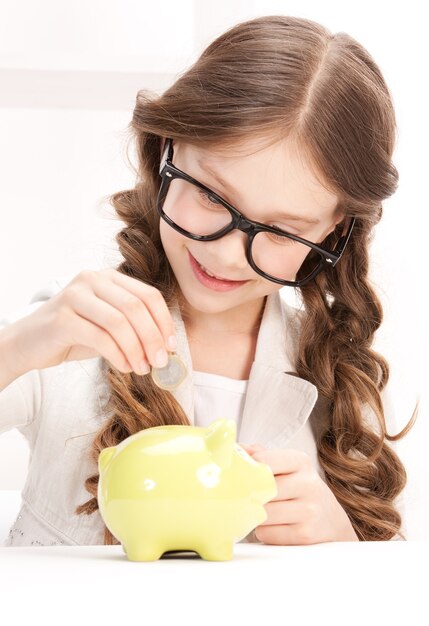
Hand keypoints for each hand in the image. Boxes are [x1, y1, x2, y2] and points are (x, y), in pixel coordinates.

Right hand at [2, 268, 176, 377]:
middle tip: (161, 362)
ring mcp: (75, 295)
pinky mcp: (62, 318)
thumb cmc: (74, 334)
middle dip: (153, 337)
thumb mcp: (108, 325)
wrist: (28, 343)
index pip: (148, 294)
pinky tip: (124, 367)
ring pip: (119, 322)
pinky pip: (100, 337)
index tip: (172, 346)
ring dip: (137, 350)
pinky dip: (118, 356)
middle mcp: (92, 279)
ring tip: (143, 368)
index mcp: (108, 277)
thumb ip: (133, 327)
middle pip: (136, 307)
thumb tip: (166, 346)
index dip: (164, 321)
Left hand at [240, 444, 358, 544]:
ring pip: (263, 513)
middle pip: (261, 490)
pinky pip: (268, 534)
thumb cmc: (299, 489)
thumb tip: (236, 449)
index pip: (263, 460)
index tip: (242, 475)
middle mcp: (308, 483)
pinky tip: (275, 527)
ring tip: (265, 512)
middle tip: (249, 498)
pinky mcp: (305, 535)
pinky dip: (265, 532)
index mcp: (300, 461)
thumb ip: (261, 455)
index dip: (247, 469)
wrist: (330, 520)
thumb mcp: (287, 466)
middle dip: (251, 496)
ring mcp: (309, 510)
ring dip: (256, 516)